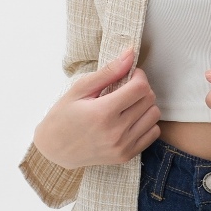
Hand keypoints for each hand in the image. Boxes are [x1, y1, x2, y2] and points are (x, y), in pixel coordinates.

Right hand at [32, 49, 160, 167]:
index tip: (129, 75)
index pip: (140, 88)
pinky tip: (131, 119)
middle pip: (149, 100)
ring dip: (145, 105)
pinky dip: (146, 123)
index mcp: (102, 112)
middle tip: (126, 89)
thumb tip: (130, 54)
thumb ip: (108, 72)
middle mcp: (115, 132)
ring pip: (154, 116)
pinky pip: (153, 134)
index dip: (138, 76)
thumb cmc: (64, 116)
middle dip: (142, 88)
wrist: (55, 149)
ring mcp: (122, 146)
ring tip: (128, 104)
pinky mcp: (126, 155)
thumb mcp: (79, 89)